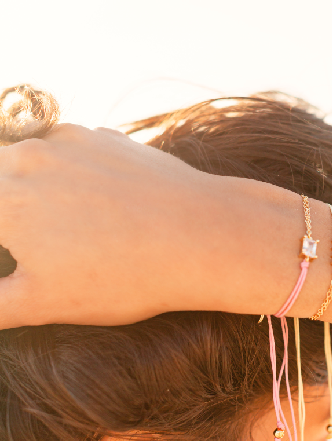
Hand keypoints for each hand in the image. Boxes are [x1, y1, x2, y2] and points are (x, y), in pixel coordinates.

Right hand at [0, 124, 216, 326]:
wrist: (201, 236)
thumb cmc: (122, 275)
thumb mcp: (41, 303)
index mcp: (3, 199)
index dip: (5, 242)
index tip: (18, 256)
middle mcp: (27, 157)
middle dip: (8, 213)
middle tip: (32, 246)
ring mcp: (69, 140)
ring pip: (26, 158)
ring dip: (28, 186)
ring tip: (63, 229)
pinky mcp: (104, 137)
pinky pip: (66, 150)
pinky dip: (63, 171)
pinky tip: (93, 205)